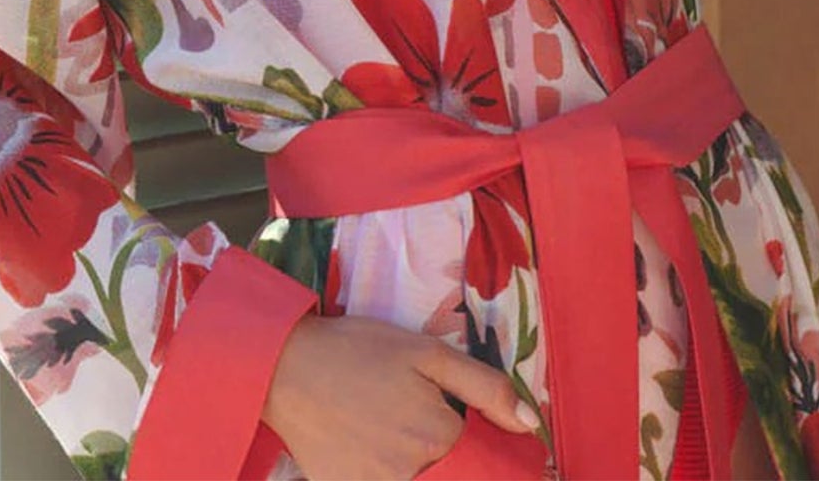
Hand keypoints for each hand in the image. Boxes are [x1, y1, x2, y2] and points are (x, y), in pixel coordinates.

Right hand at [263, 314, 541, 479]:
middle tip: (409, 422)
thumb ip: (484, 387)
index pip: (482, 458)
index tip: (467, 432)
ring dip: (418, 466)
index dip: (478, 443)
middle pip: (450, 477)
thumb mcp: (427, 352)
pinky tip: (370, 447)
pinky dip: (386, 472)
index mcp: (438, 436)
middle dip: (447, 459)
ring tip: (388, 431)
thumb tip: (530, 423)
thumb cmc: (360, 351)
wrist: (288, 368)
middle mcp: (412, 475)